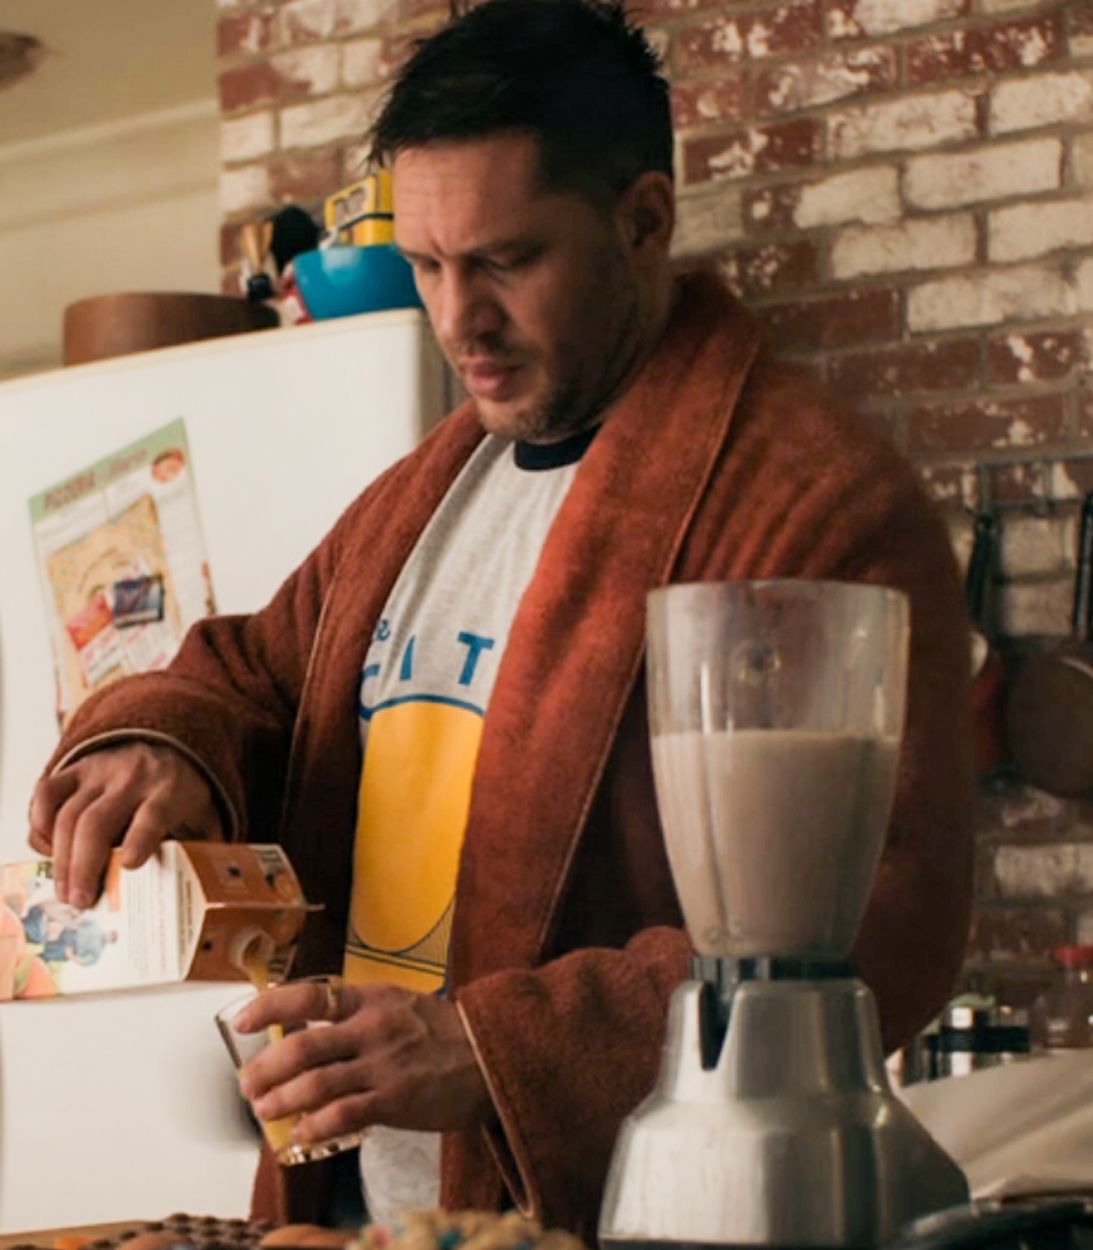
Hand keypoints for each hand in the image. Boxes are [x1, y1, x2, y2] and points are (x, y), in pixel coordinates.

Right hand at [27, 742, 223, 908]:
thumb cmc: (183, 796)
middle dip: (84, 866)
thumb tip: (201, 896)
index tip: (132, 864)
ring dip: (61, 858)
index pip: (153, 814)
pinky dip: (40, 824)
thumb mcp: (204, 818)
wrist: (169, 747)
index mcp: (170, 792)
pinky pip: (47, 793)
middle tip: (80, 901)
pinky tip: (48, 850)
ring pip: (67, 814)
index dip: (140, 838)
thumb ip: (202, 850)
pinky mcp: (76, 769)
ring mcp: (101, 771)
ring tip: (66, 891)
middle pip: (96, 822)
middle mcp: (133, 778)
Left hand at [234, 979, 490, 1147]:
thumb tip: (302, 1029)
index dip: (269, 1007)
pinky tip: (302, 1132)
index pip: (309, 996)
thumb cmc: (438, 1031)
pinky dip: (315, 1125)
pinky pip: (343, 1115)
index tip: (241, 1021)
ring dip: (281, 1100)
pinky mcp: (395, 1100)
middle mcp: (372, 1028)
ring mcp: (383, 1065)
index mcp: (370, 998)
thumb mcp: (395, 1004)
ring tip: (265, 1110)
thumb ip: (354, 1013)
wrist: (488, 1054)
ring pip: (315, 1084)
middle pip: (302, 1046)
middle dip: (265, 1068)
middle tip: (247, 1084)